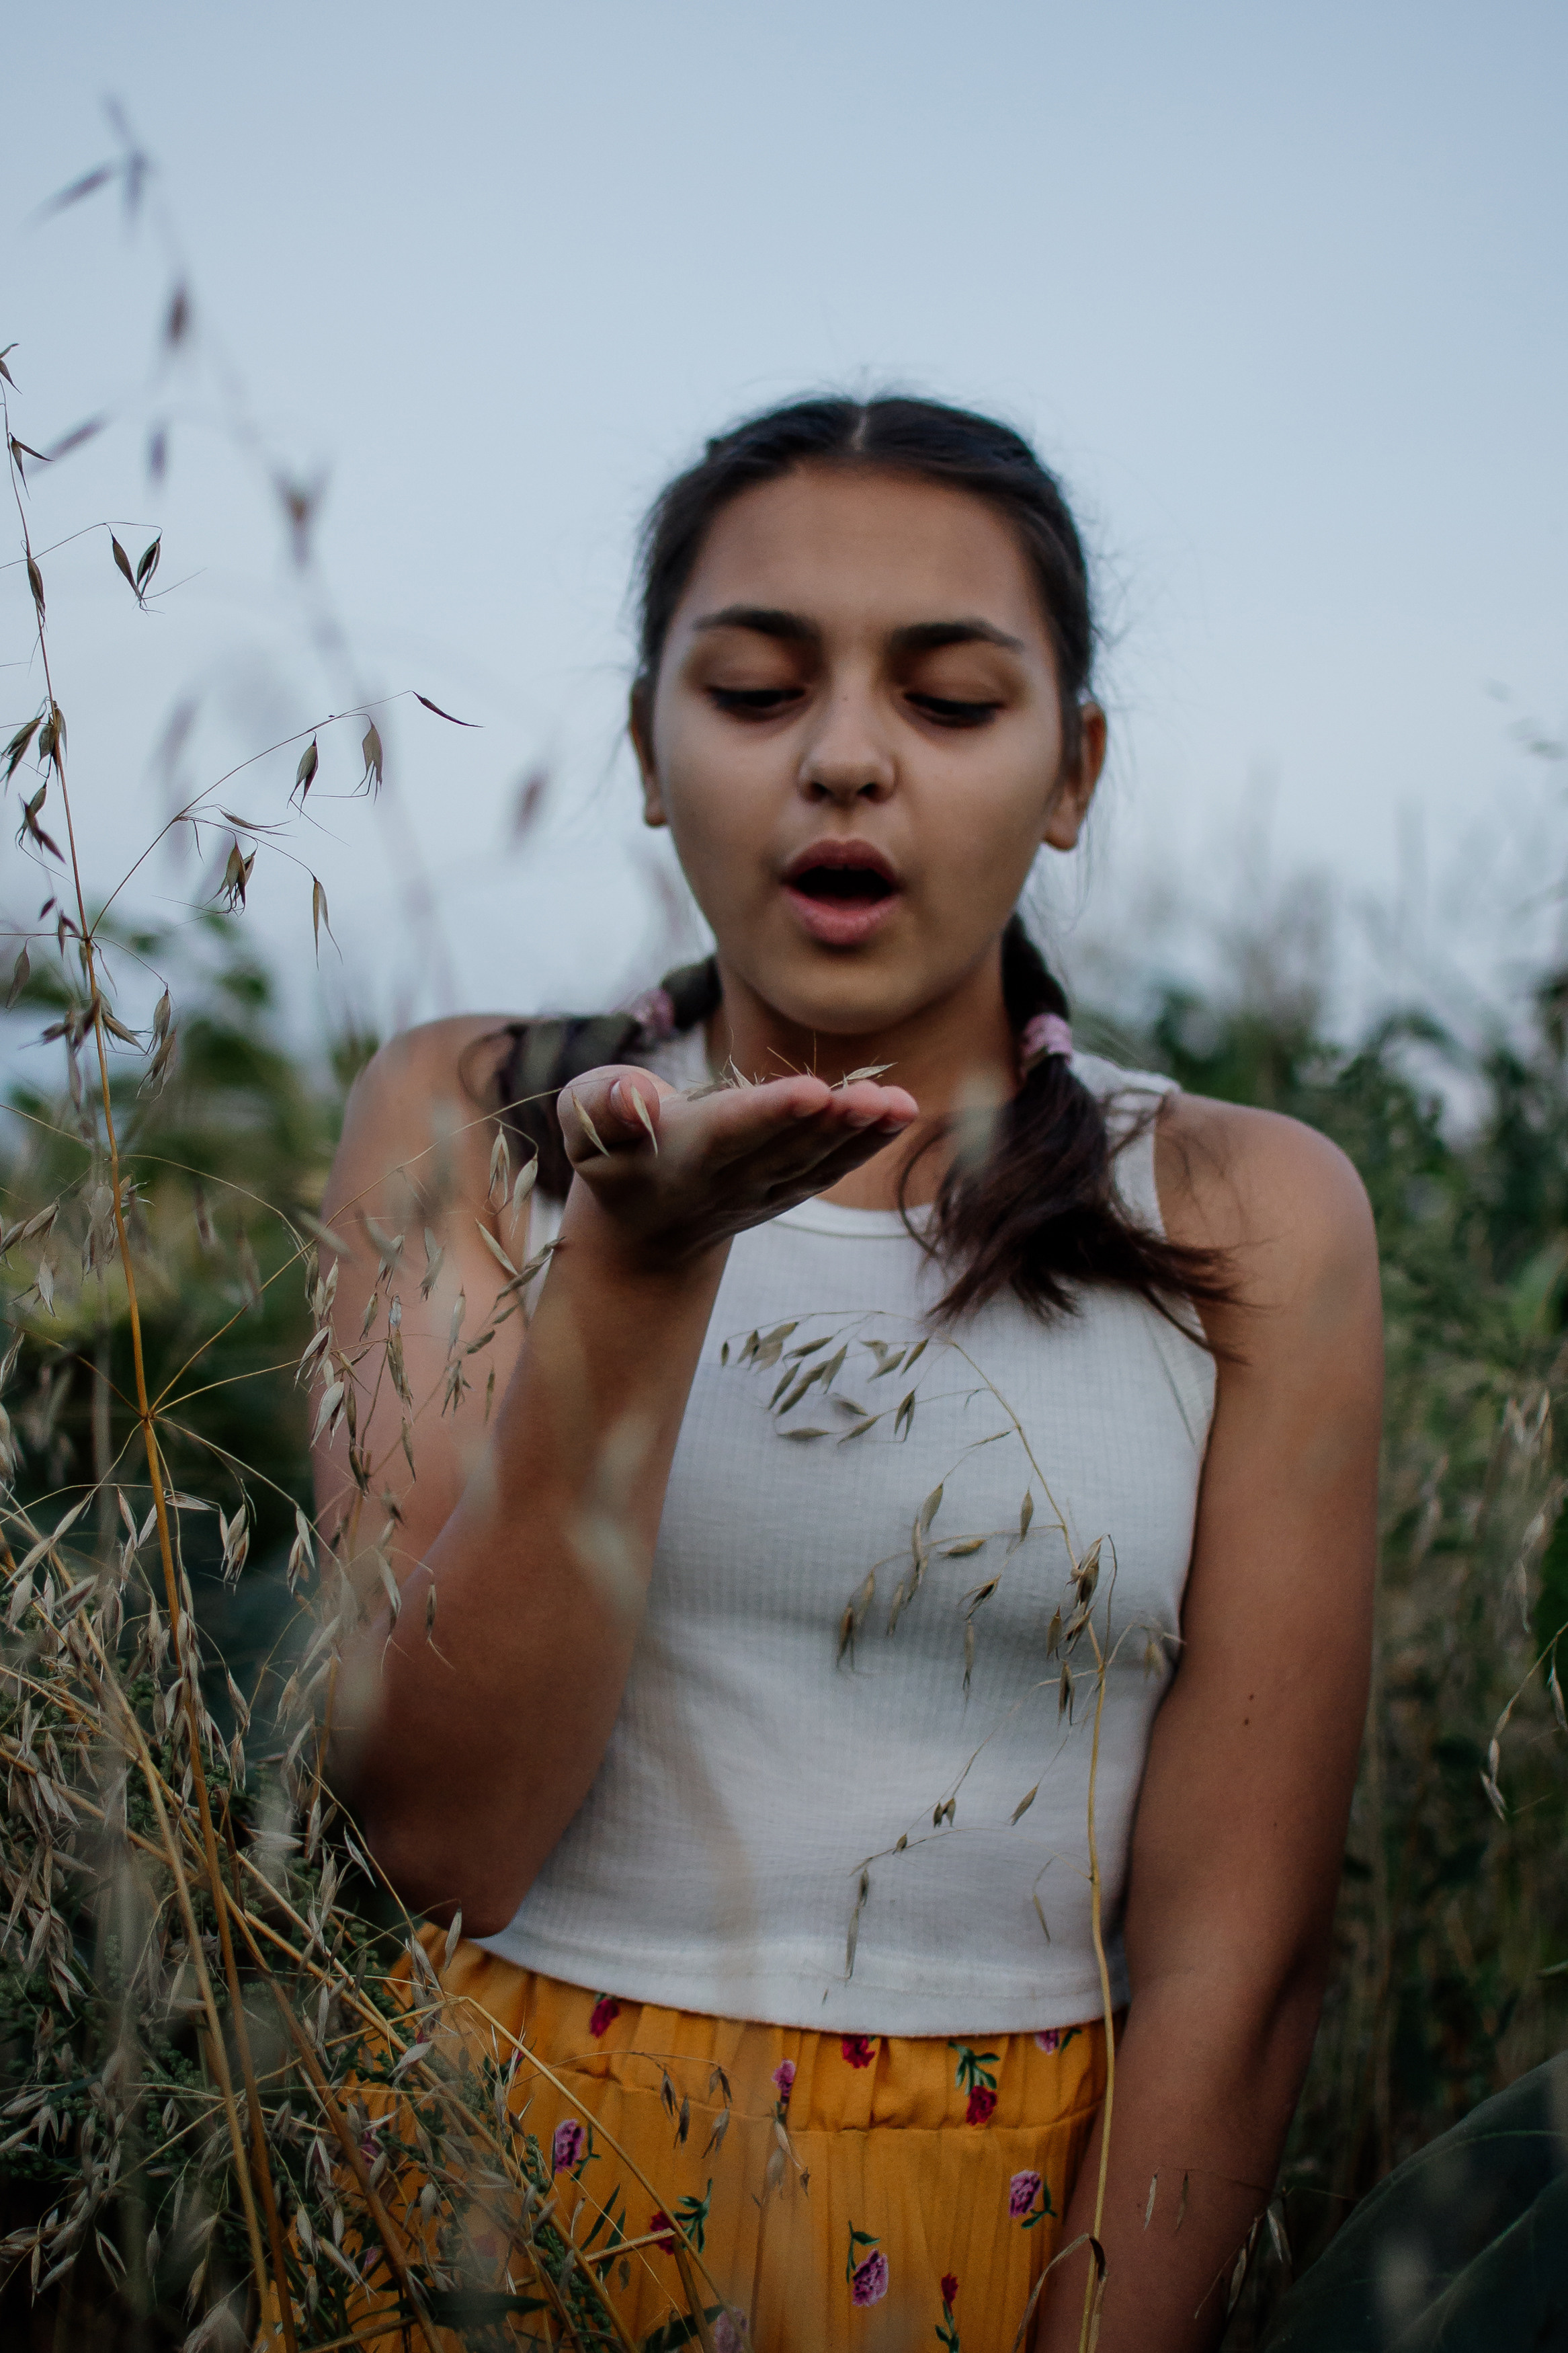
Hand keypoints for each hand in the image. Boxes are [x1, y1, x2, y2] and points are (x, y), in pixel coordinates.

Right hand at [557, 1063, 917, 1266]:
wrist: (642, 1229)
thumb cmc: (611, 1152)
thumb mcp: (582, 1124)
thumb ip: (601, 1105)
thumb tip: (635, 1098)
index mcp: (678, 1159)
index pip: (728, 1133)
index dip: (768, 1113)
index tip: (811, 1091)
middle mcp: (728, 1181)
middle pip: (785, 1150)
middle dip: (831, 1123)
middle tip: (874, 1096)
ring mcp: (765, 1192)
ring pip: (817, 1162)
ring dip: (860, 1134)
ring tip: (900, 1104)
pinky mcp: (790, 1190)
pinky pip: (833, 1167)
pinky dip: (869, 1143)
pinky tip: (902, 1113)